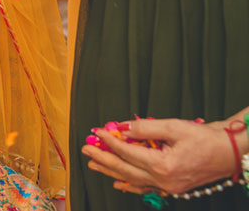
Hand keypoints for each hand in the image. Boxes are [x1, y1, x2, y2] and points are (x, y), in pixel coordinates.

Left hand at [82, 118, 235, 195]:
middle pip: (125, 169)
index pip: (128, 152)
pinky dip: (129, 184)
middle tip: (85, 149)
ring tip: (93, 164)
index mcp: (164, 165)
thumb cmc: (206, 138)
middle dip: (103, 158)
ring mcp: (168, 186)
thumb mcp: (174, 126)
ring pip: (132, 180)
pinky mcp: (172, 187)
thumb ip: (145, 127)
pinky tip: (117, 182)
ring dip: (111, 171)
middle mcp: (164, 180)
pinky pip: (145, 187)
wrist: (229, 152)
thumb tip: (122, 127)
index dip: (110, 140)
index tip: (97, 131)